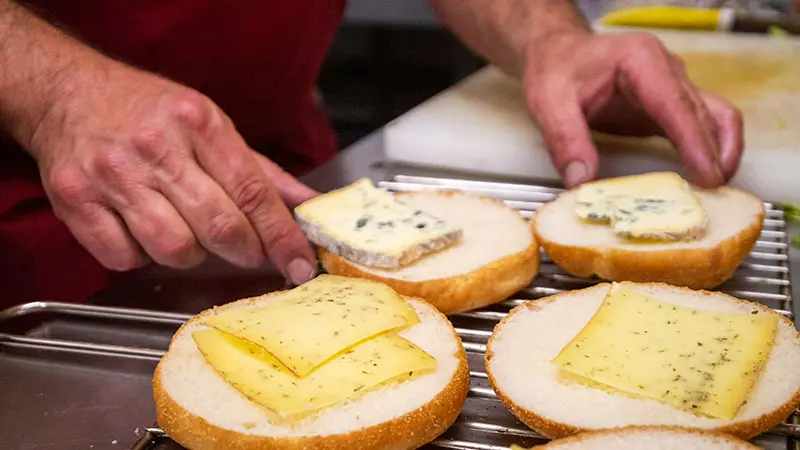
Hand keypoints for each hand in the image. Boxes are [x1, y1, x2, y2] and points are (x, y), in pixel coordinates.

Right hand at [25, 59, 318, 283]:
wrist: (68, 92)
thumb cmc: (149, 112)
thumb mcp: (211, 124)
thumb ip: (262, 172)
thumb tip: (309, 206)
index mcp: (198, 123)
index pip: (252, 192)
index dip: (282, 237)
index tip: (300, 265)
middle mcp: (155, 148)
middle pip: (219, 227)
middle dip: (245, 251)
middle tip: (247, 251)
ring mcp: (112, 176)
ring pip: (174, 250)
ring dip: (191, 254)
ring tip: (186, 229)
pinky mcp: (75, 201)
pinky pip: (125, 259)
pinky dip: (141, 257)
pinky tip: (142, 230)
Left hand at [522, 31, 742, 188]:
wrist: (557, 53)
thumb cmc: (555, 69)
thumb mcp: (548, 102)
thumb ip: (565, 140)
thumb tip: (582, 181)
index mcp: (640, 60)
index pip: (676, 104)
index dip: (694, 142)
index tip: (706, 175)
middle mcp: (666, 69)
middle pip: (701, 113)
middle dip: (711, 154)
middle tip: (711, 195)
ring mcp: (672, 86)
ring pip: (714, 117)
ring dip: (721, 151)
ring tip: (716, 188)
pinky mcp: (669, 105)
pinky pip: (702, 124)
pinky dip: (710, 148)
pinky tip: (706, 175)